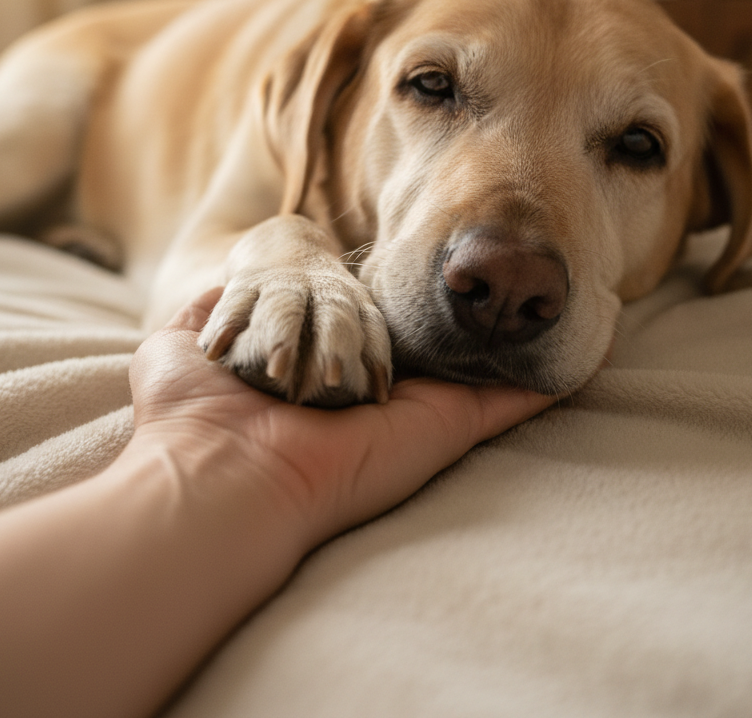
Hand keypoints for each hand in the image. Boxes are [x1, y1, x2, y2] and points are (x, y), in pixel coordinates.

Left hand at [129, 288, 554, 547]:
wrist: (217, 476)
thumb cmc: (194, 414)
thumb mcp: (182, 344)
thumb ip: (207, 310)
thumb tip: (222, 287)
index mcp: (318, 367)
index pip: (363, 328)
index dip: (386, 302)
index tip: (416, 274)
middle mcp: (369, 388)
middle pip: (424, 349)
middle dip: (457, 323)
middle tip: (499, 289)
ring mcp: (410, 410)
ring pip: (468, 371)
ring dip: (503, 346)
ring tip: (545, 313)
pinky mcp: (442, 424)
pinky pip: (503, 404)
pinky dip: (536, 386)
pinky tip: (569, 360)